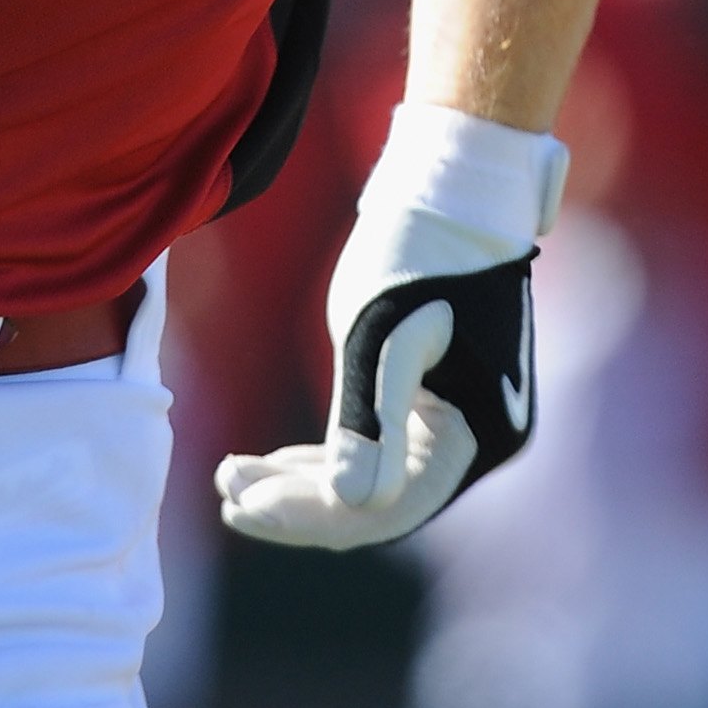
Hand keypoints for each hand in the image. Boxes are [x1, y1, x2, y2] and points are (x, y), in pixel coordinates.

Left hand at [216, 103, 566, 549]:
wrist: (454, 191)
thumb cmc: (420, 253)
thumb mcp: (382, 334)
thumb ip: (366, 422)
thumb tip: (353, 506)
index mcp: (480, 435)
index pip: (386, 507)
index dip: (313, 516)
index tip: (247, 507)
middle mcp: (475, 444)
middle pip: (375, 502)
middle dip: (298, 502)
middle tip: (227, 496)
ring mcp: (455, 424)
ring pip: (371, 478)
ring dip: (304, 482)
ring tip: (233, 482)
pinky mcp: (433, 402)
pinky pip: (377, 448)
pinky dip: (327, 456)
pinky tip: (276, 464)